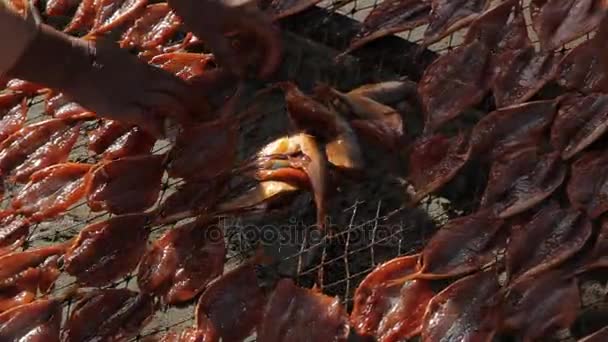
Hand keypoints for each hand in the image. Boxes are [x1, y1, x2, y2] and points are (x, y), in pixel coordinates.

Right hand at [7, 24, 203, 136]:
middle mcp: (147, 82)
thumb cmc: (95, 63)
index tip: (203, 105)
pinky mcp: (124, 108)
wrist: (75, 65)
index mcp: (148, 71)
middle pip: (180, 92)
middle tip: (206, 118)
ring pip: (170, 103)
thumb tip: (149, 81)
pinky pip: (147, 118)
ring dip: (182, 117)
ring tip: (188, 128)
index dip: (193, 94)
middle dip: (196, 105)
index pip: (178, 82)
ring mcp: (137, 94)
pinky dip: (158, 127)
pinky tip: (163, 135)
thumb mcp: (125, 64)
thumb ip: (140, 74)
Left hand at [168, 0, 282, 78]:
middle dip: (258, 54)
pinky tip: (228, 42)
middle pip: (268, 35)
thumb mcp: (209, 35)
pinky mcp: (238, 5)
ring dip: (249, 46)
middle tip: (242, 66)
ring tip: (232, 56)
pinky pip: (249, 23)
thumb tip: (240, 74)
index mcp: (250, 14)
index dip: (273, 58)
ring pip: (258, 30)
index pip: (273, 38)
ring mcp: (247, 4)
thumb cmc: (194, 8)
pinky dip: (243, 37)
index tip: (262, 73)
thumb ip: (226, 55)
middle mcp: (253, 7)